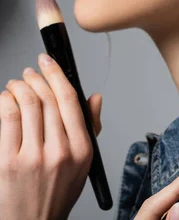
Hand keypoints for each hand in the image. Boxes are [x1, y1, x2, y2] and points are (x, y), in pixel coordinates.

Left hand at [0, 53, 102, 219]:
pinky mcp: (7, 162)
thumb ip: (91, 126)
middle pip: (47, 99)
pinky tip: (5, 99)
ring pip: (26, 105)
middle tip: (30, 71)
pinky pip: (7, 119)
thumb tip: (94, 97)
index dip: (57, 74)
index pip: (70, 100)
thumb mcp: (85, 162)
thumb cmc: (58, 192)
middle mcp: (59, 152)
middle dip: (36, 77)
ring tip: (16, 84)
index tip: (49, 61)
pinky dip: (4, 102)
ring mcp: (32, 157)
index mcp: (82, 149)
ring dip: (18, 86)